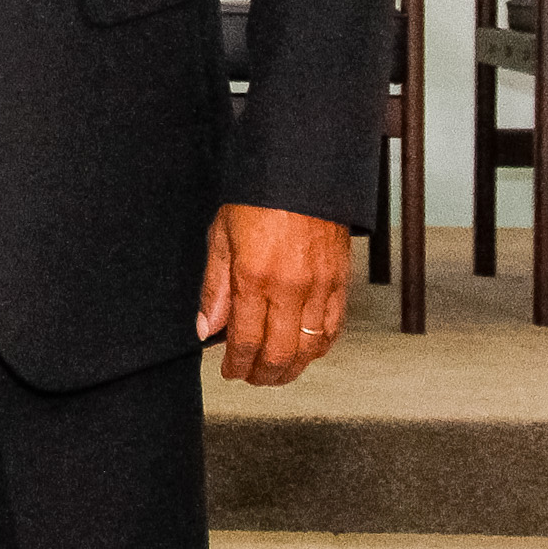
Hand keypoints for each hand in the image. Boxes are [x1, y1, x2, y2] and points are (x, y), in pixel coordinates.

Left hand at [196, 202, 344, 382]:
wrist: (302, 171)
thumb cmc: (257, 198)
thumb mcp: (221, 237)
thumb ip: (214, 288)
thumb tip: (206, 329)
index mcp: (255, 277)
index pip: (245, 340)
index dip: (236, 364)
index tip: (228, 371)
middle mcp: (291, 288)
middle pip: (280, 353)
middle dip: (262, 374)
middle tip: (249, 377)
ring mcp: (321, 287)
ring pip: (310, 348)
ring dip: (292, 368)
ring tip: (274, 373)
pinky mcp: (342, 282)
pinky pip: (334, 328)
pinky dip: (319, 347)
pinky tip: (305, 352)